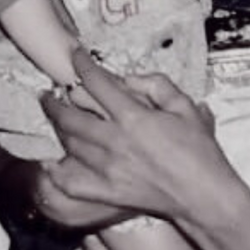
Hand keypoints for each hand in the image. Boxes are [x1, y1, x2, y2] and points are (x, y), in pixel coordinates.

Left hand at [44, 52, 239, 227]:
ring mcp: (106, 169)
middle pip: (71, 116)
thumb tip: (129, 80)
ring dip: (57, 128)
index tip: (74, 55)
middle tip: (48, 94)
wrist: (202, 194)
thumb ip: (157, 85)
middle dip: (55, 101)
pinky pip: (70, 181)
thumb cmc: (199, 151)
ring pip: (69, 143)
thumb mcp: (186, 107)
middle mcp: (114, 141)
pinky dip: (56, 171)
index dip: (82, 65)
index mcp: (134, 117)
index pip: (97, 83)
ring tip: (54, 118)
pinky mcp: (105, 191)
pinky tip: (51, 162)